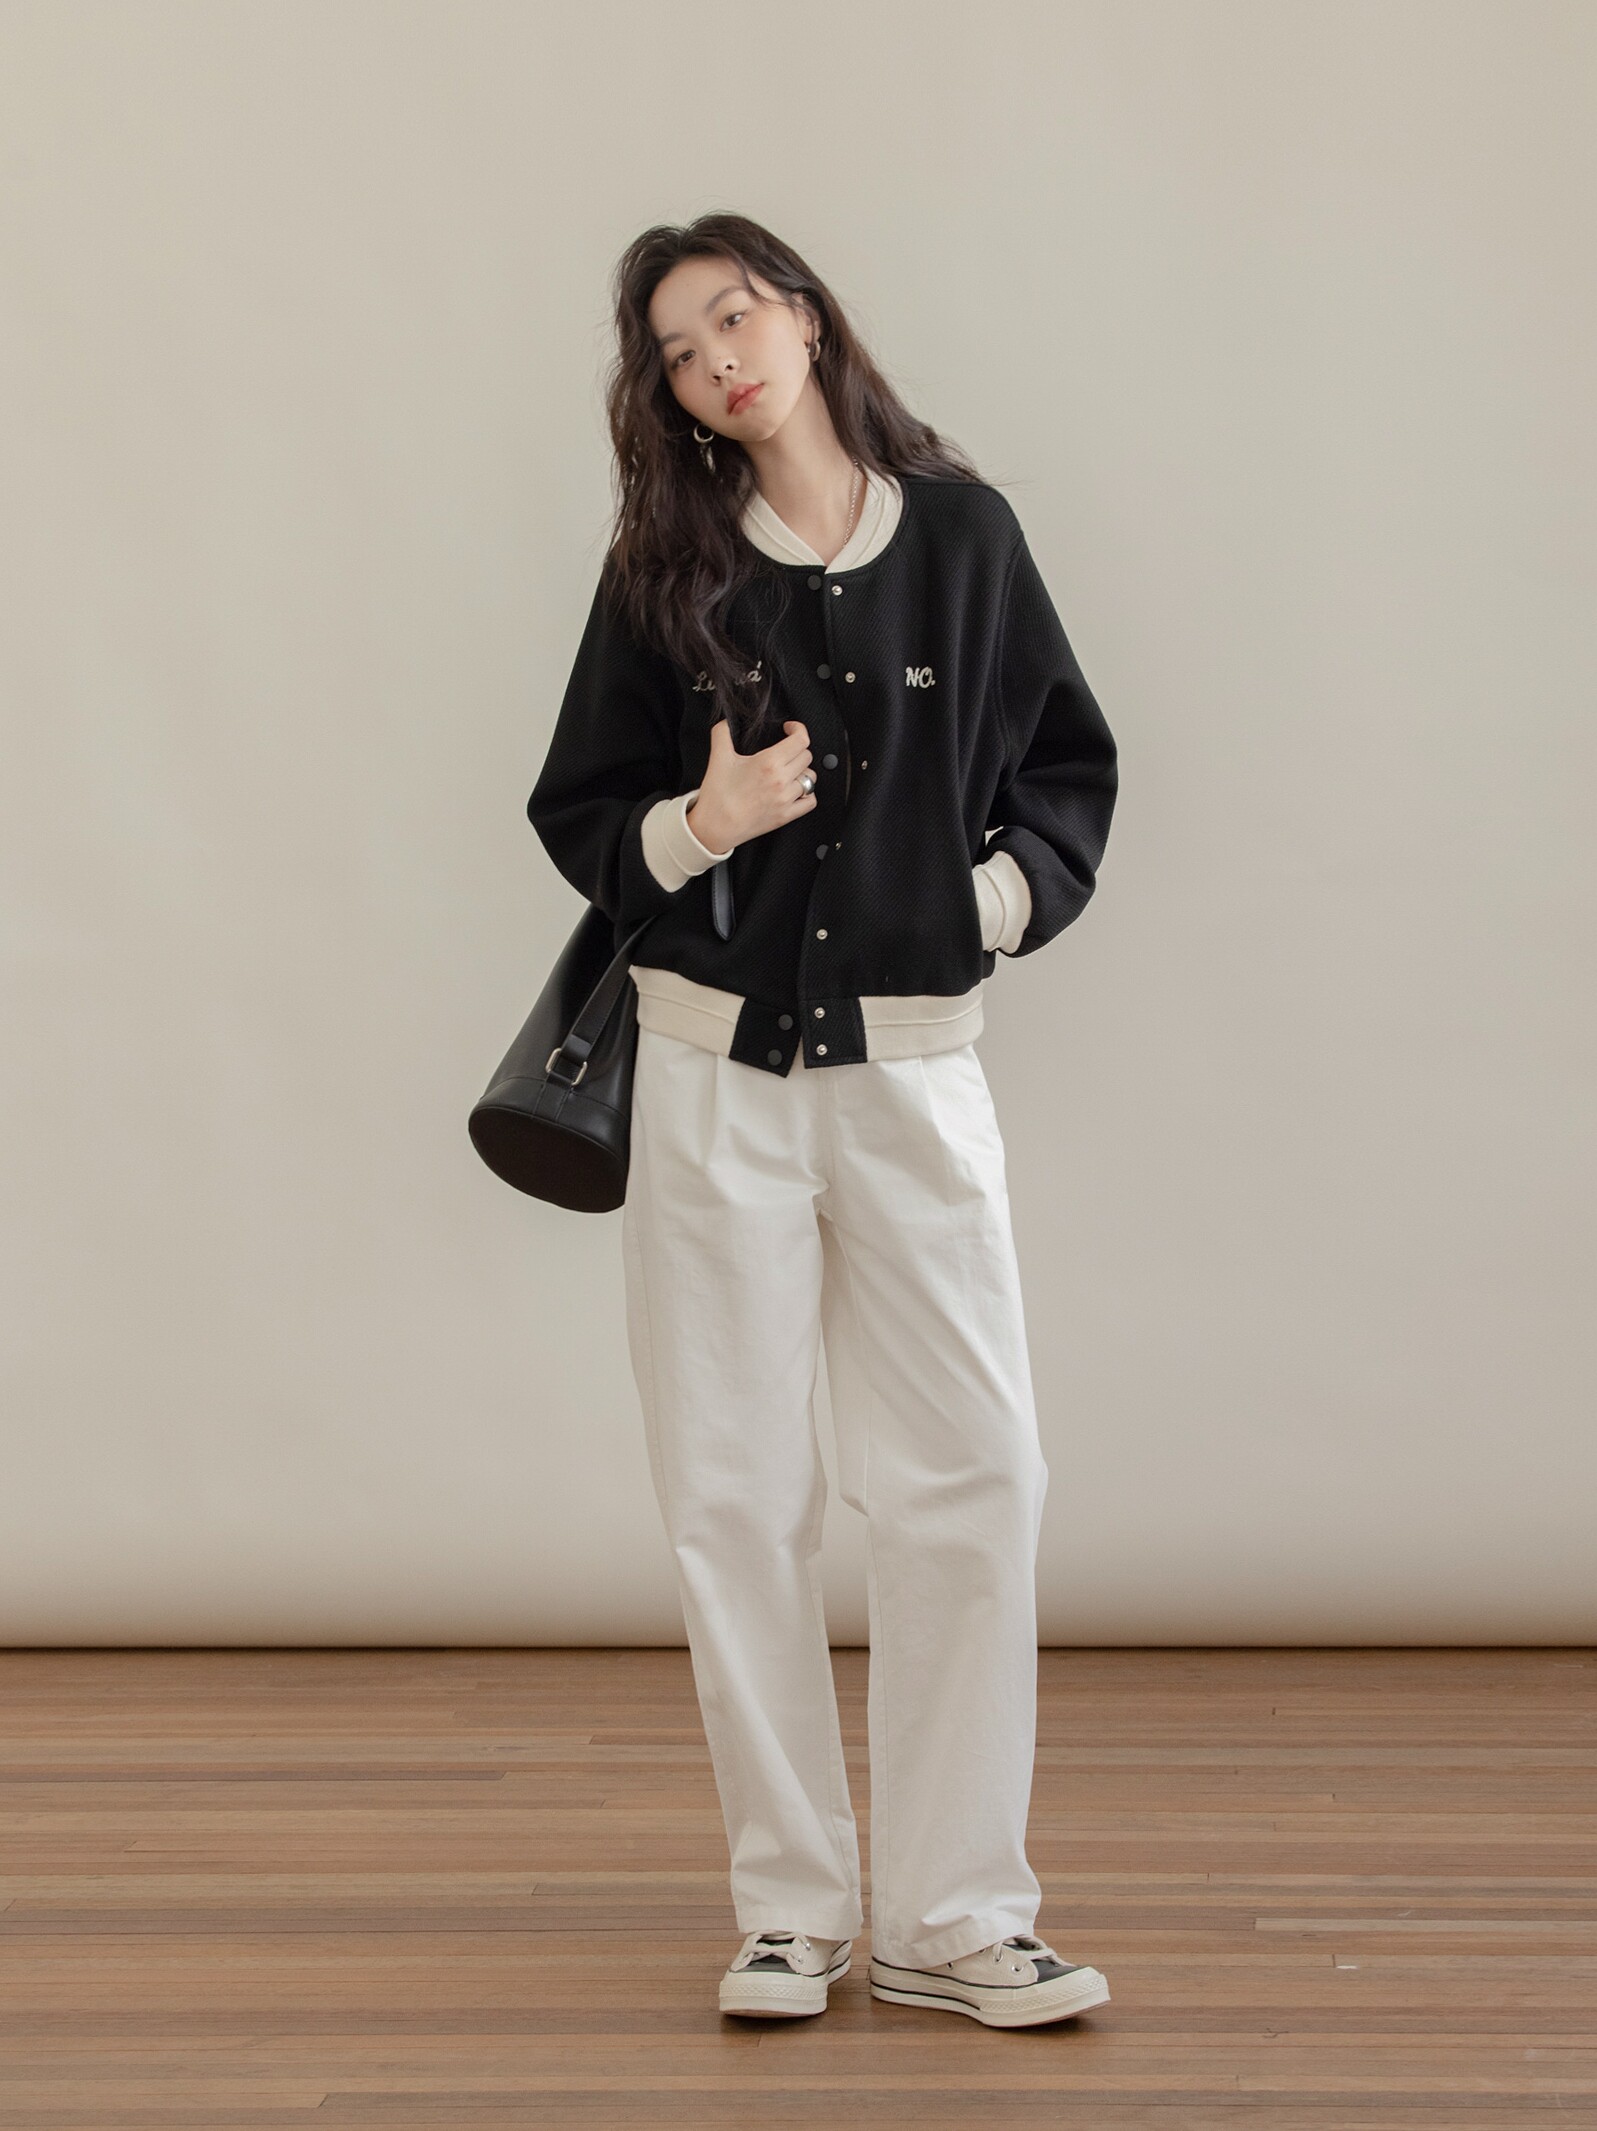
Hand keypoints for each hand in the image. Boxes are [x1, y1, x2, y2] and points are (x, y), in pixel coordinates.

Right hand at [685, 719, 817, 852]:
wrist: (715, 826)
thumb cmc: (718, 794)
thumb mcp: (718, 757)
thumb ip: (722, 733)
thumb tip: (726, 722)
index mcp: (768, 762)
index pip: (800, 740)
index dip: (798, 729)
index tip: (790, 729)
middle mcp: (781, 780)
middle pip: (806, 756)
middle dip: (796, 749)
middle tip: (785, 751)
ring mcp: (786, 799)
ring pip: (810, 778)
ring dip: (802, 771)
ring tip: (789, 771)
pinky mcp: (786, 815)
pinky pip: (810, 801)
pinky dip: (807, 794)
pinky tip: (795, 790)